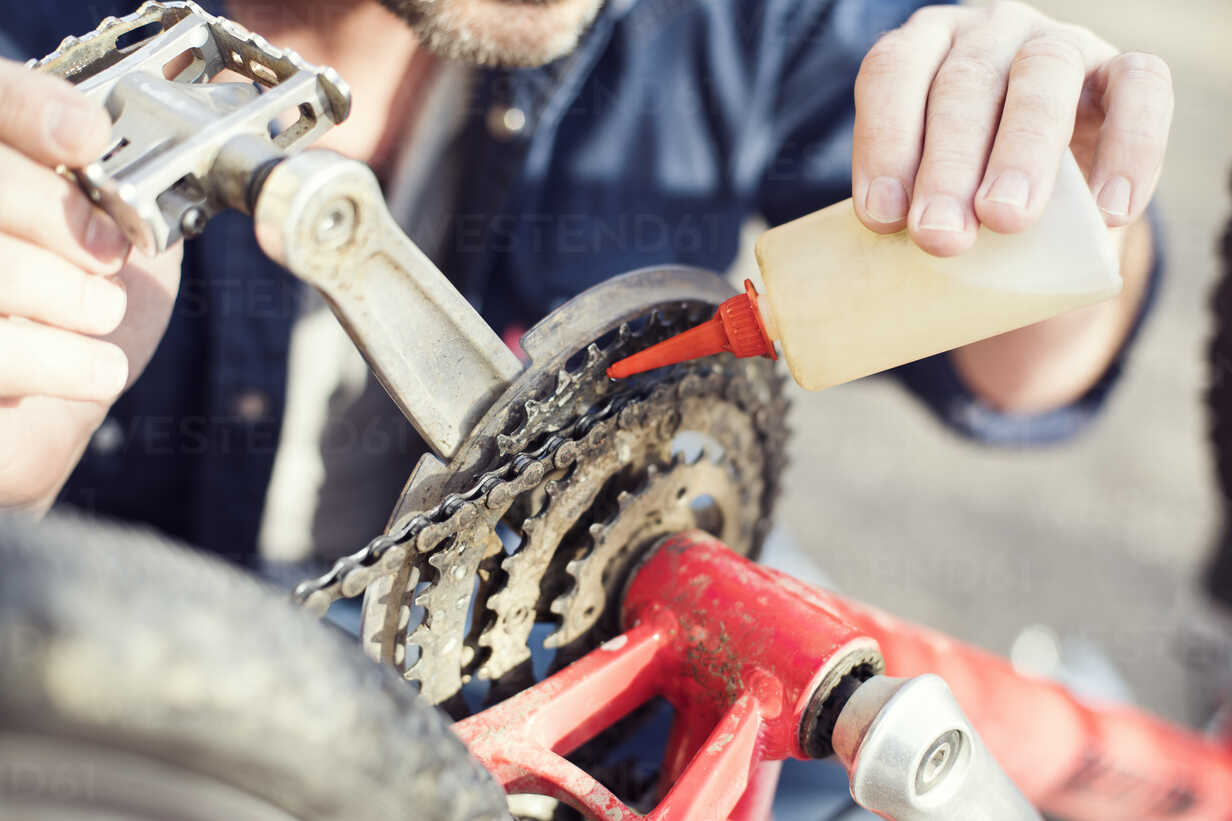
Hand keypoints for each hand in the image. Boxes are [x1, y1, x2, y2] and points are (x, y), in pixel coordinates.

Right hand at [0, 59, 181, 509]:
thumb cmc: (80, 317)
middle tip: (108, 255)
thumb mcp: (123, 238)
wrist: (43, 421)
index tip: (90, 134)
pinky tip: (99, 368)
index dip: (31, 107)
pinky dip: (55, 359)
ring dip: (58, 289)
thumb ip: (140, 178)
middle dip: (51, 208)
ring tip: (101, 313)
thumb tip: (212, 109)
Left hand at [851, 1, 1172, 256]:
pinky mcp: (1124, 70)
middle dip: (948, 164)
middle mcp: (988, 34)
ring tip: (1006, 220)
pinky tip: (1110, 212)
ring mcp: (1060, 42)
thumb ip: (915, 211)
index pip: (892, 75)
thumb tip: (896, 266)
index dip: (884, 142)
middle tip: (938, 236)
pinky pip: (1141, 87)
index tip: (883, 218)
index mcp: (924, 51)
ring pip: (1045, 72)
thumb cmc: (966, 195)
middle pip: (964, 82)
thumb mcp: (930, 193)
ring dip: (1021, 150)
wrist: (1049, 201)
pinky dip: (1130, 149)